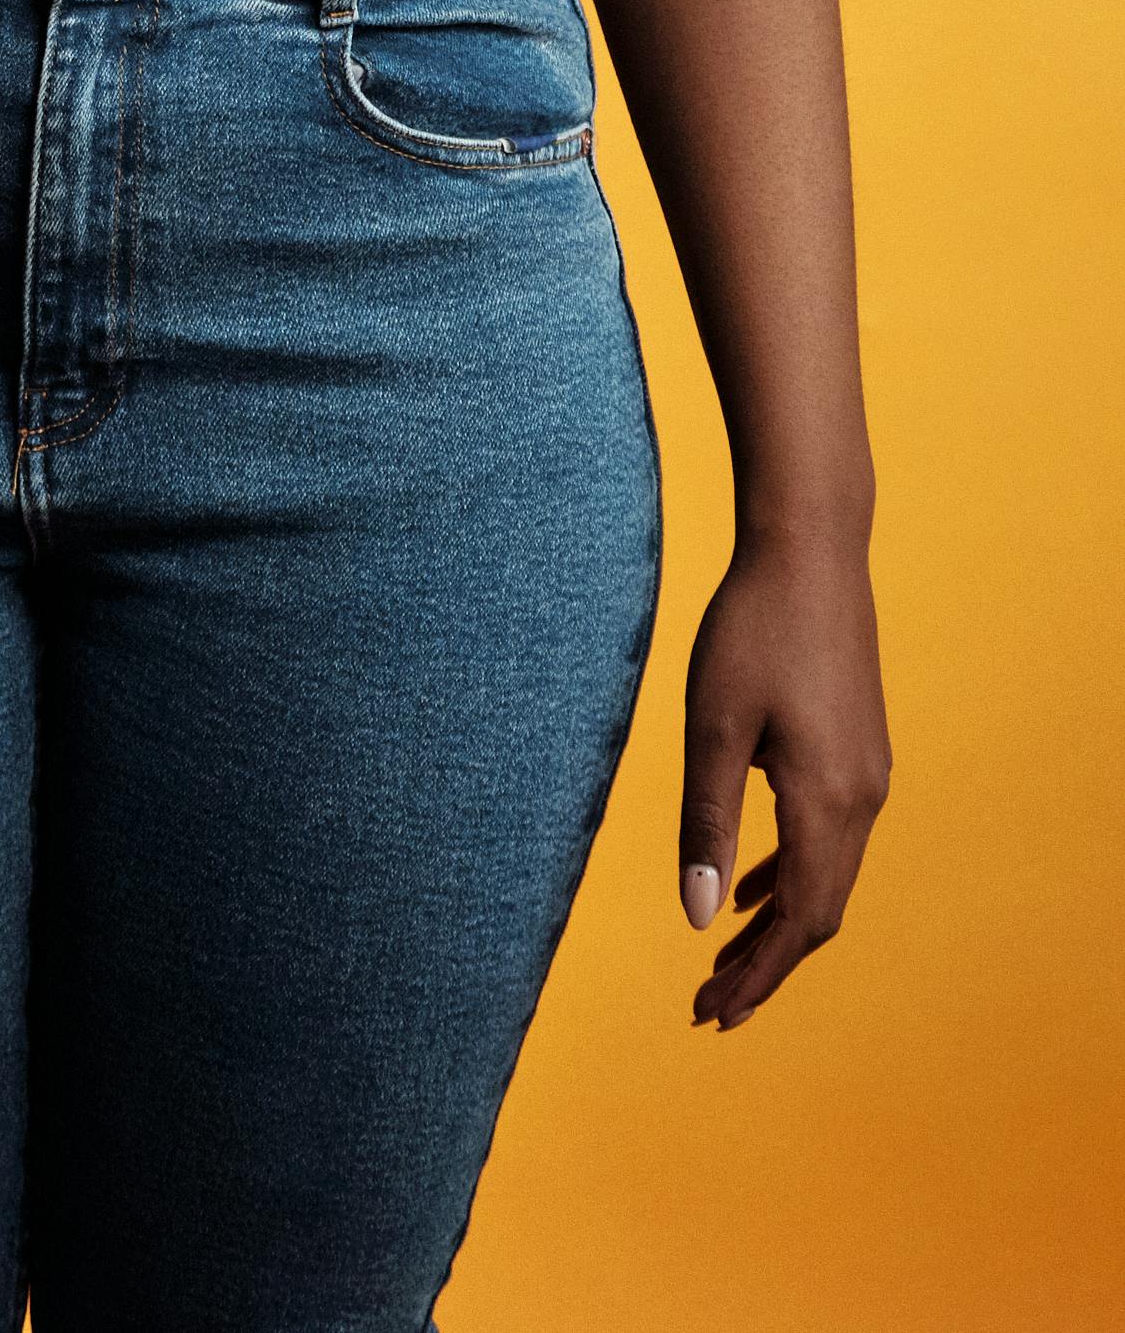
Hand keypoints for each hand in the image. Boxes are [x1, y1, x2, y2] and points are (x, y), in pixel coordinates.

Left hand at [678, 529, 889, 1025]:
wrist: (812, 550)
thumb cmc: (752, 627)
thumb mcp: (712, 724)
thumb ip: (705, 821)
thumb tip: (698, 917)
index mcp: (827, 802)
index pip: (799, 921)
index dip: (758, 975)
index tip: (713, 1016)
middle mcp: (862, 800)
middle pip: (819, 913)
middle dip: (765, 965)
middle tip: (710, 1007)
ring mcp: (868, 776)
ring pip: (828, 878)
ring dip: (778, 922)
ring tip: (725, 960)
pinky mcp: (860, 752)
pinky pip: (830, 840)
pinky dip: (792, 874)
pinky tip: (751, 883)